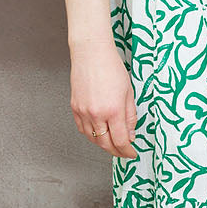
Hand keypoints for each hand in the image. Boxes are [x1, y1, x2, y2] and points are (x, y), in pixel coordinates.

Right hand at [70, 40, 137, 157]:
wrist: (91, 53)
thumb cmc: (111, 68)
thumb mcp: (129, 92)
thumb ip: (130, 116)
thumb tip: (131, 135)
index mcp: (113, 110)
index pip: (120, 141)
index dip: (127, 151)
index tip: (132, 153)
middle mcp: (96, 114)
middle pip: (105, 144)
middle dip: (116, 151)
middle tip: (124, 152)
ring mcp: (83, 112)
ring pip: (92, 139)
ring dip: (103, 145)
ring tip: (113, 144)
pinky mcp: (74, 108)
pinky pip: (82, 129)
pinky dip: (91, 135)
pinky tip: (99, 133)